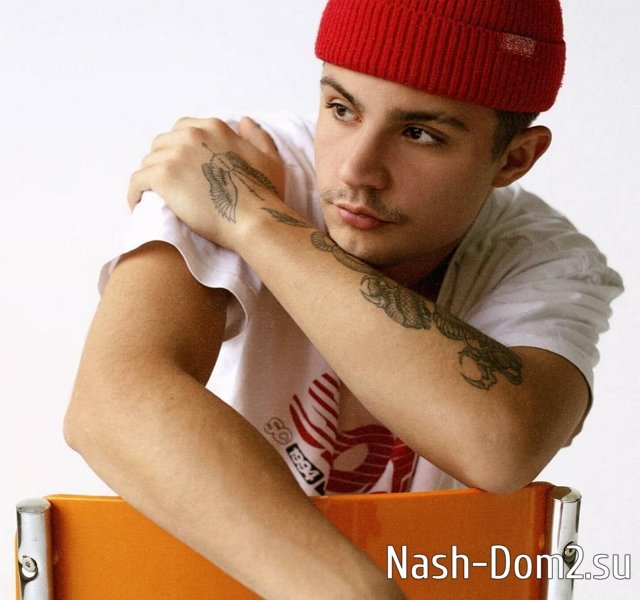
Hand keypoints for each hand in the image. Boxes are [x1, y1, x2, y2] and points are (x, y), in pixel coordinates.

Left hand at [128, 116, 284, 249]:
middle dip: (164, 162)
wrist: (253, 220)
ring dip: (151, 179)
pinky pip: (137, 181)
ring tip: (156, 198)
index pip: (183, 130)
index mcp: (214, 128)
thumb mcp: (270, 159)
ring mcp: (175, 154)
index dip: (180, 150)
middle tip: (169, 186)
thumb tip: (244, 120)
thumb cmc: (264, 195)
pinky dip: (135, 193)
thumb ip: (257, 136)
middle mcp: (192, 134)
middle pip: (162, 144)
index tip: (183, 169)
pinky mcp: (162, 176)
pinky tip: (138, 204)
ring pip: (149, 162)